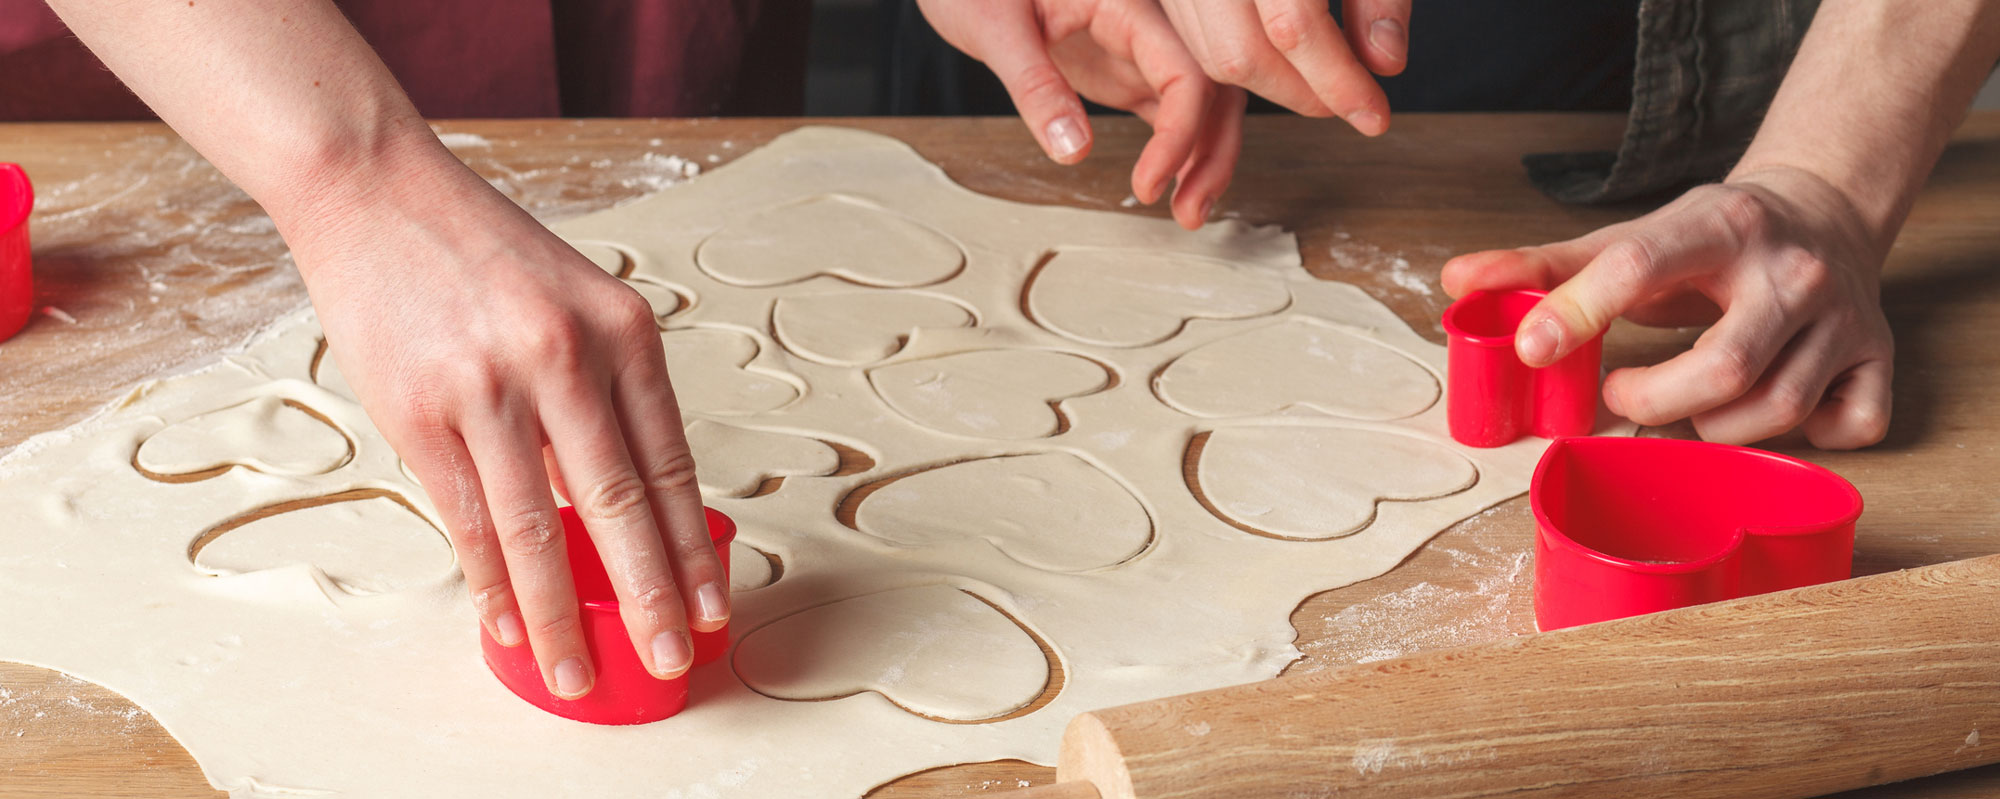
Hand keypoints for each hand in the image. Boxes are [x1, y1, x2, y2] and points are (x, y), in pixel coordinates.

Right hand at [285, 142, 727, 697]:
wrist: (378, 193)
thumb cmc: (486, 256)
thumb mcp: (578, 305)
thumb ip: (607, 395)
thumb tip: (629, 510)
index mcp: (624, 331)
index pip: (671, 463)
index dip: (694, 545)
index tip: (714, 605)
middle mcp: (566, 358)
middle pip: (619, 506)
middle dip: (651, 596)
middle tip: (672, 658)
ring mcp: (490, 387)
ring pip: (538, 530)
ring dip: (562, 615)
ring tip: (577, 673)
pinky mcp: (421, 413)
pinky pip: (470, 520)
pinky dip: (492, 582)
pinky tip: (509, 623)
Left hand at [921, 0, 1246, 228]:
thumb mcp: (996, 28)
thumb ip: (1036, 85)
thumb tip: (1072, 149)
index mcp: (1124, 2)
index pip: (1183, 69)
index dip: (1180, 132)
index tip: (1149, 183)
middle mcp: (1143, 24)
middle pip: (1211, 87)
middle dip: (1212, 152)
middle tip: (1190, 213)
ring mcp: (1136, 49)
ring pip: (1200, 102)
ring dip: (1203, 155)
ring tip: (1188, 212)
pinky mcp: (1123, 69)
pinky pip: (1170, 107)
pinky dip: (1179, 147)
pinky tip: (1173, 185)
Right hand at [1156, 0, 1404, 133]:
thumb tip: (1384, 63)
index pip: (1294, 28)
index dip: (1337, 81)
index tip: (1372, 115)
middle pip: (1240, 55)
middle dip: (1300, 94)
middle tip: (1347, 103)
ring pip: (1210, 56)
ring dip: (1270, 85)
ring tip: (1319, 82)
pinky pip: (1193, 40)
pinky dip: (1238, 64)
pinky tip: (1280, 61)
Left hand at [1441, 166, 1894, 449]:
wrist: (1821, 211)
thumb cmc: (1711, 236)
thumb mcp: (1630, 236)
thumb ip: (1543, 266)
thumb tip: (1455, 280)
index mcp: (1718, 226)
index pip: (1639, 267)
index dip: (1578, 312)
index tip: (1531, 347)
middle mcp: (1791, 271)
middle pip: (1725, 367)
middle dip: (1656, 398)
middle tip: (1620, 393)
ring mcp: (1844, 317)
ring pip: (1777, 410)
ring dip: (1715, 427)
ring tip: (1686, 402)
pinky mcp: (1878, 356)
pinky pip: (1848, 427)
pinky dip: (1808, 436)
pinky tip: (1767, 409)